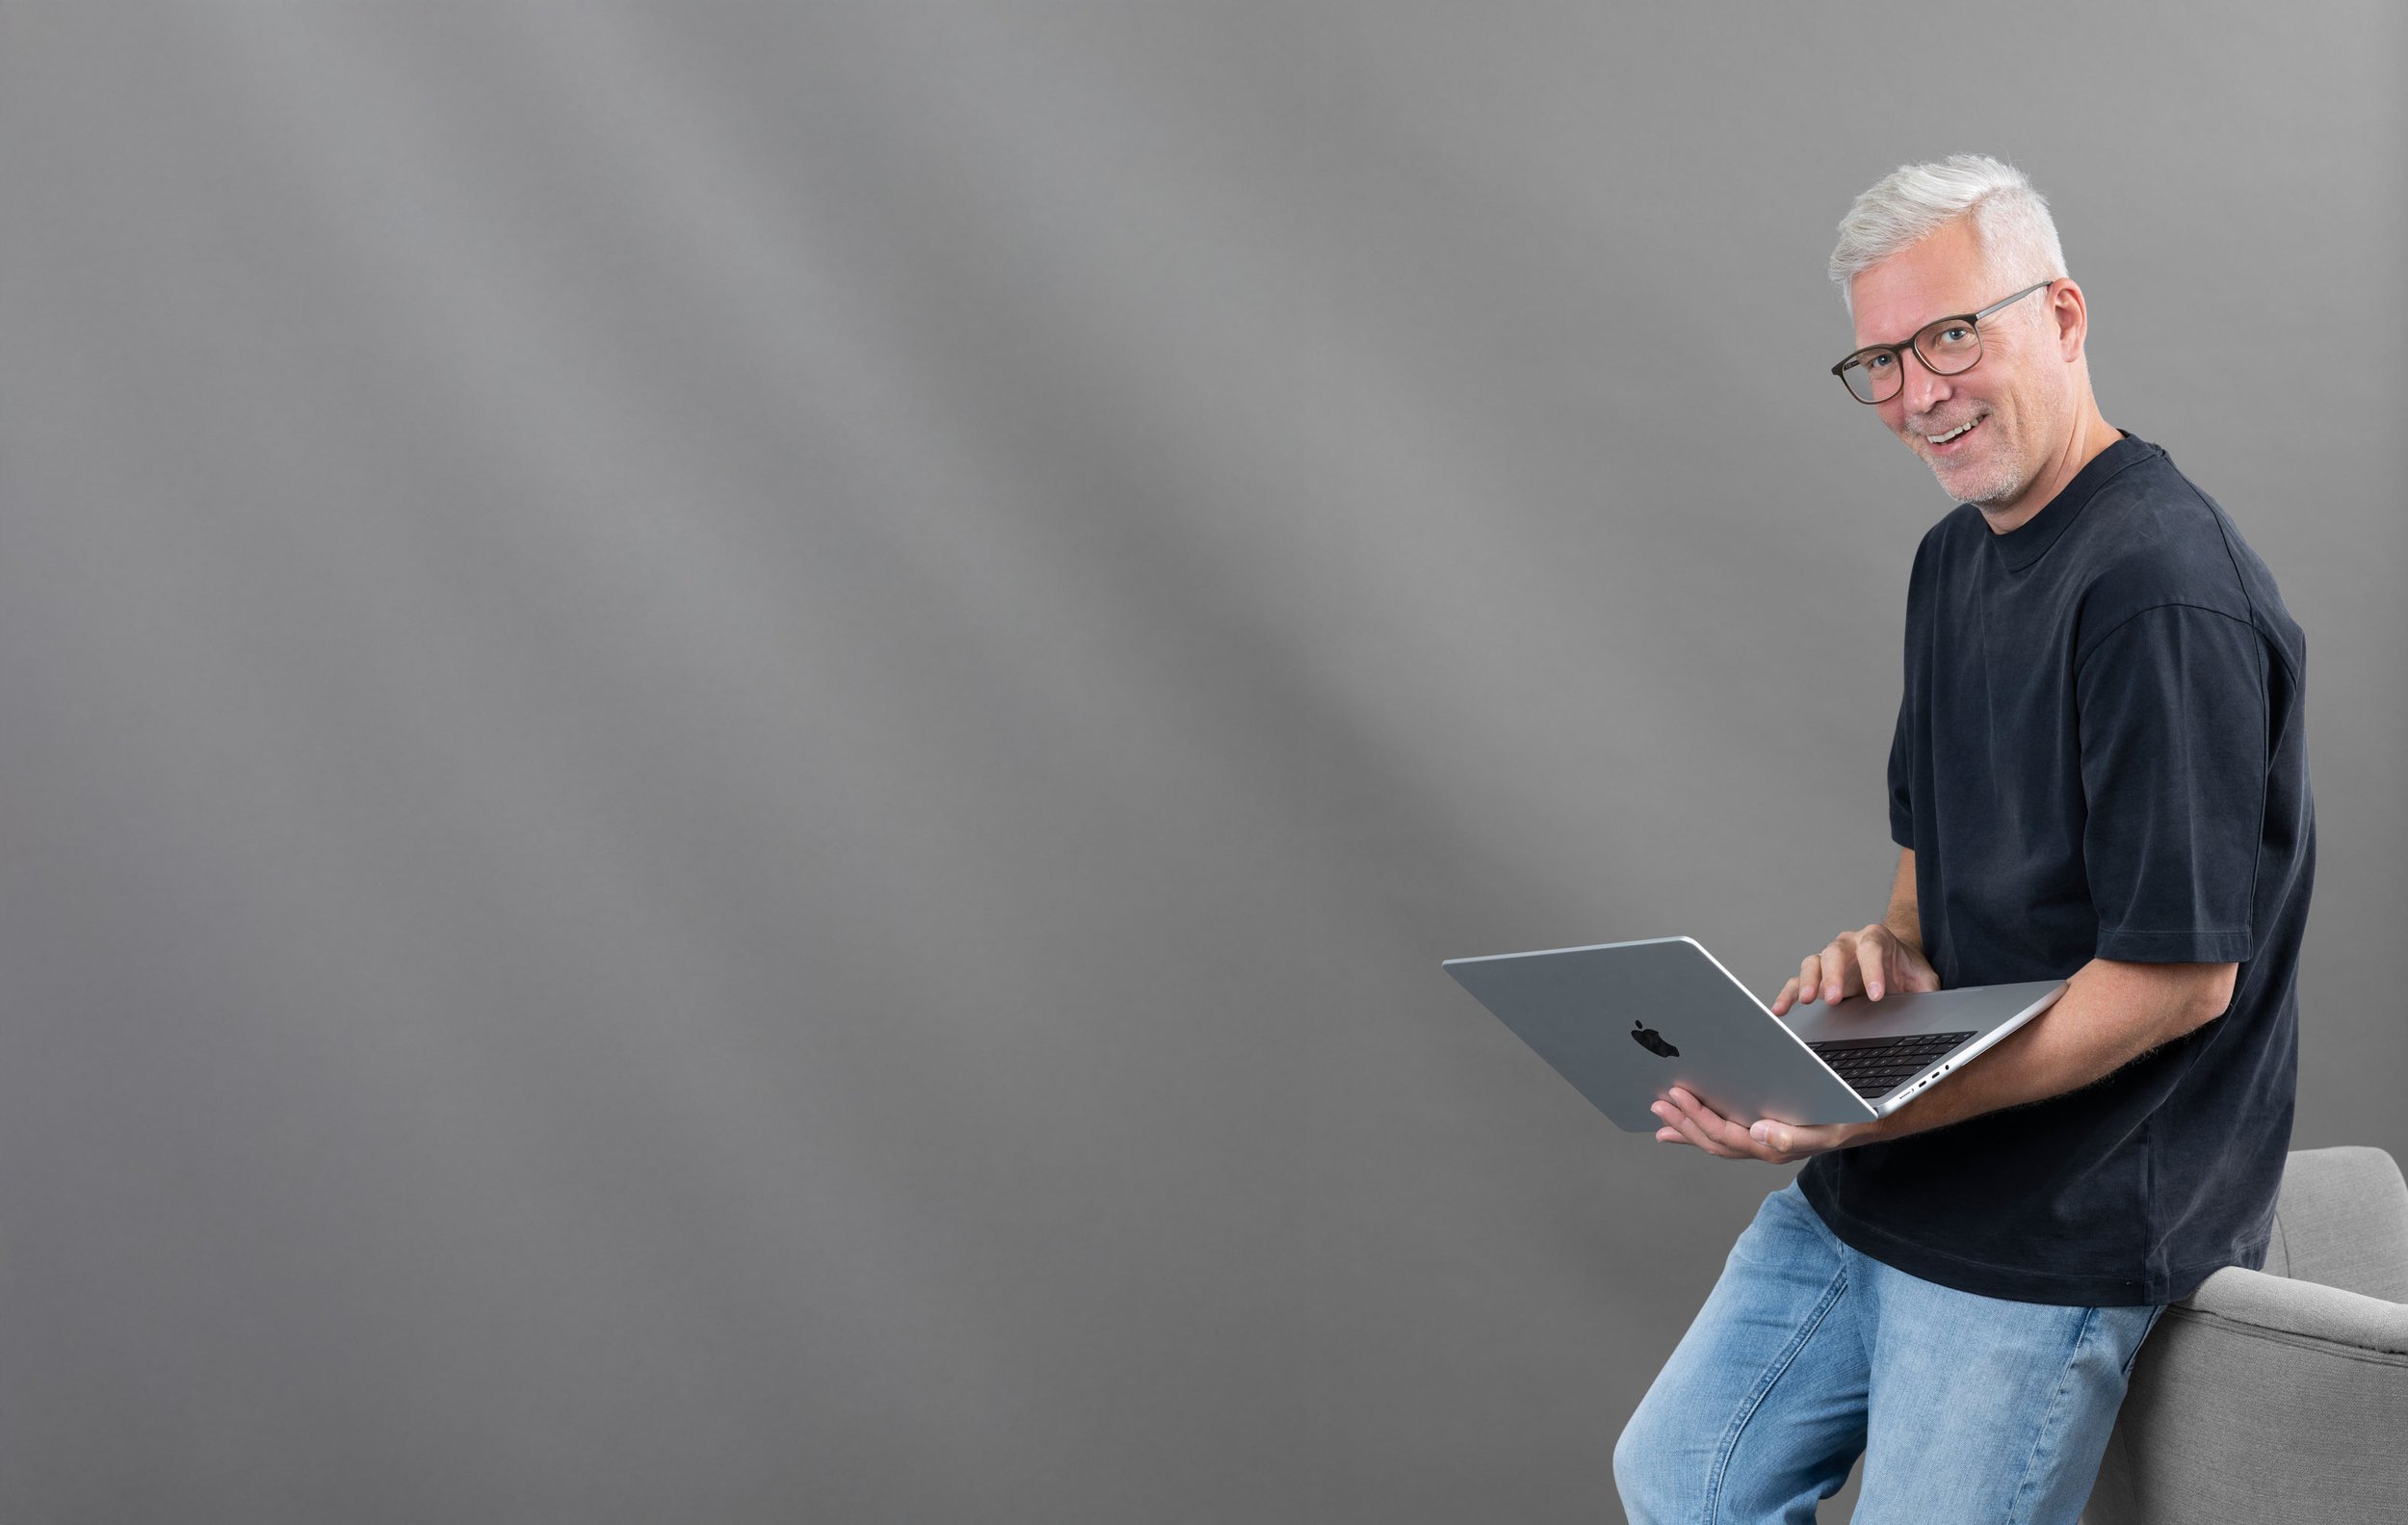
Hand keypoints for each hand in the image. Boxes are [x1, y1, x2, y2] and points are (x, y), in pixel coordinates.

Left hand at [1651, 1086, 1883, 1163]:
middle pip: (1713, 1139)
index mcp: (1773, 1146)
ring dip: (1686, 1126)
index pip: (1726, 1134)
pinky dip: (1698, 1131)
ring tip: (1662, 1112)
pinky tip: (1679, 1127)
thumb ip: (1793, 1135)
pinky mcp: (1759, 1136)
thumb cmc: (1845, 1121)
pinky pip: (1723, 1137)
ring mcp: (1759, 1144)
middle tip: (1659, 1101)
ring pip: (1714, 1140)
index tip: (1678, 1096)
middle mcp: (1762, 1147)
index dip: (1698, 1117)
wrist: (1863, 1124)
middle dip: (1684, 1121)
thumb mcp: (1827, 1129)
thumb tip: (1759, 1131)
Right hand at [1769, 922, 1937, 1014]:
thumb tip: (1934, 1008)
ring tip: (1807, 1001)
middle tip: (1837, 999)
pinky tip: (1781, 1010)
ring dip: (1808, 981)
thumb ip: (1928, 990)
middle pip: (1835, 951)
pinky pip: (1797, 982)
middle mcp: (1848, 944)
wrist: (1895, 963)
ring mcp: (1830, 959)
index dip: (1872, 970)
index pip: (1871, 948)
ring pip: (1813, 962)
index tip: (1877, 995)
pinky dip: (1787, 995)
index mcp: (1876, 939)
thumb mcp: (1925, 980)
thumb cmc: (1907, 971)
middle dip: (1835, 975)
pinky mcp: (1818, 978)